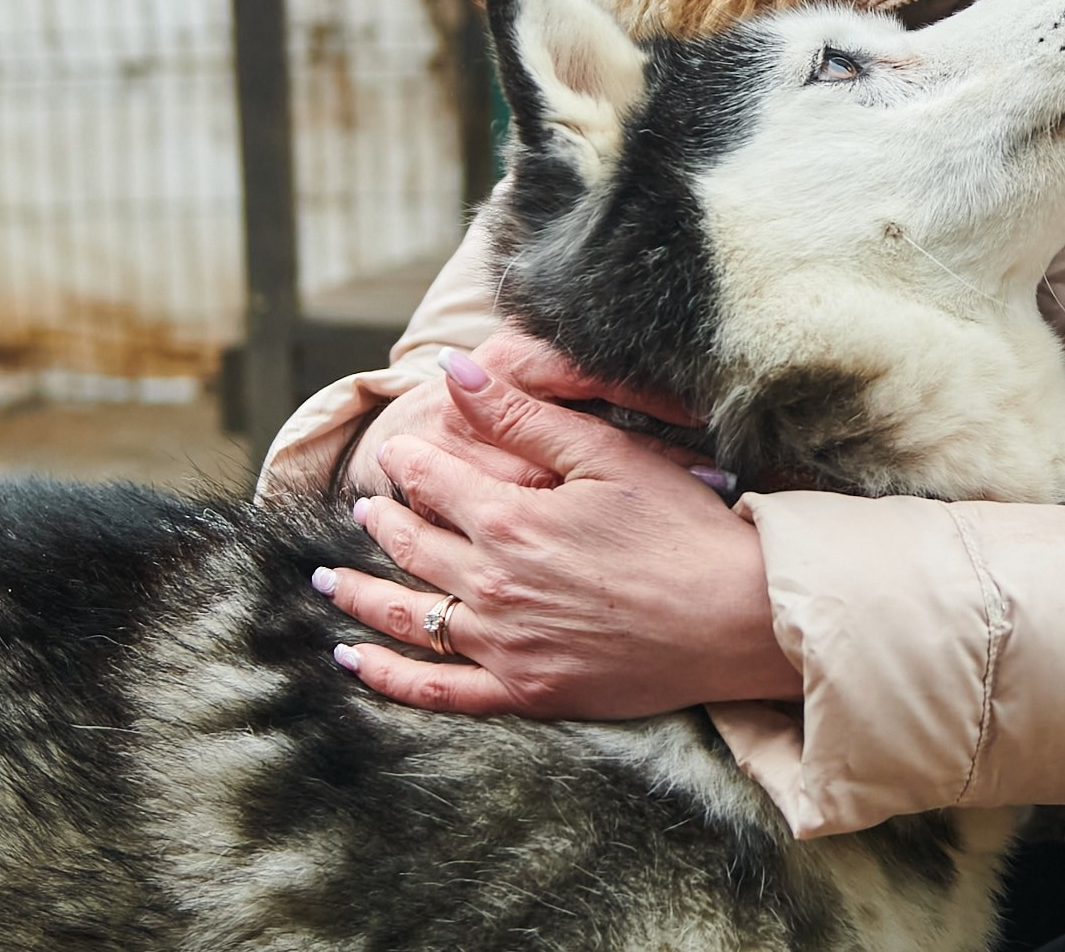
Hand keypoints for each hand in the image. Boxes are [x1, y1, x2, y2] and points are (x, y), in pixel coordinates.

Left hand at [313, 359, 800, 717]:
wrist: (738, 617)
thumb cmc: (683, 528)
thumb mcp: (607, 456)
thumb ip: (524, 417)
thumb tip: (454, 373)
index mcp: (510, 520)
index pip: (431, 482)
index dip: (408, 462)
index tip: (396, 452)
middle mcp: (493, 586)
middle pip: (411, 546)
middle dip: (381, 520)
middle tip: (364, 506)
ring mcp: (505, 646)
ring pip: (407, 617)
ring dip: (359, 595)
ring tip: (327, 582)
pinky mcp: (526, 691)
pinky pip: (436, 691)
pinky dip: (386, 678)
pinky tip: (354, 661)